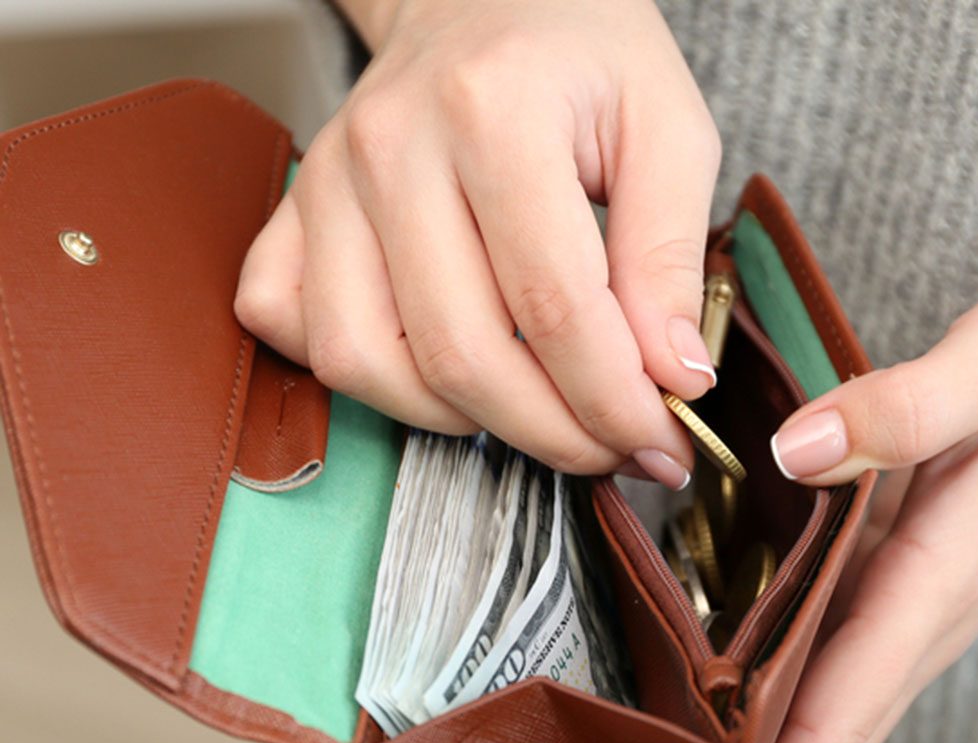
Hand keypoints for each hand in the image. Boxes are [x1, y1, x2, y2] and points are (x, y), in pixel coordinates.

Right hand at [235, 0, 722, 488]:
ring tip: (534, 408)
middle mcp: (390, 149)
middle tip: (611, 445)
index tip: (659, 438)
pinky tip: (434, 368)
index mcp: (493, 112)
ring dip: (463, 422)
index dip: (613, 401)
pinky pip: (298, 333)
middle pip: (463, 357)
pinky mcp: (294, 217)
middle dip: (553, 433)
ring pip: (371, 366)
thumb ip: (672, 257)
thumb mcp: (667, 128)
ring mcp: (327, 186)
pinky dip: (367, 378)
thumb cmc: (576, 53)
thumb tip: (674, 380)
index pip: (555, 310)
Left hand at [719, 255, 977, 742]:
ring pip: (836, 713)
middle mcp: (929, 612)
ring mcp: (921, 602)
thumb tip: (796, 455)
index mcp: (942, 578)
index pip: (844, 712)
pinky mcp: (910, 578)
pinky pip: (839, 665)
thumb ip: (902, 409)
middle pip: (834, 740)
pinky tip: (743, 726)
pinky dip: (790, 712)